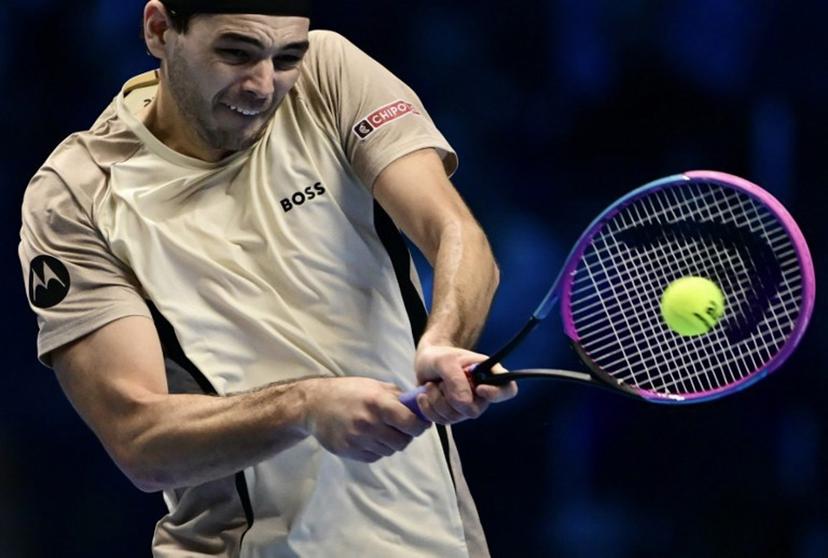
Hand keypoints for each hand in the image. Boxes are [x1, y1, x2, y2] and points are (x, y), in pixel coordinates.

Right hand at [303, 377, 429, 462]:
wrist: (314, 404)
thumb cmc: (348, 391)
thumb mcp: (374, 386)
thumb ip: (398, 397)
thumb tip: (420, 405)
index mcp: (377, 403)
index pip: (410, 423)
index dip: (419, 425)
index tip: (420, 424)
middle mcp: (368, 423)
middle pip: (402, 442)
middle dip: (406, 436)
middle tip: (401, 428)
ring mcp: (357, 439)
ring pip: (389, 451)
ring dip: (391, 443)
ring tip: (382, 430)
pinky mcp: (348, 451)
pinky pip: (374, 457)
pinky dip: (377, 449)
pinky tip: (369, 437)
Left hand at [414, 344, 517, 423]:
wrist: (425, 363)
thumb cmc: (439, 357)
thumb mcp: (445, 361)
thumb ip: (456, 379)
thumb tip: (465, 403)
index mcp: (489, 374)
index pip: (508, 390)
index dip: (496, 394)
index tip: (479, 389)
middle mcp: (481, 394)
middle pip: (473, 411)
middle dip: (450, 398)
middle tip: (441, 382)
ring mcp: (467, 406)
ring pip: (454, 417)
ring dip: (436, 401)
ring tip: (431, 385)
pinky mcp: (453, 414)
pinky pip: (442, 422)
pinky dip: (429, 409)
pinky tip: (425, 396)